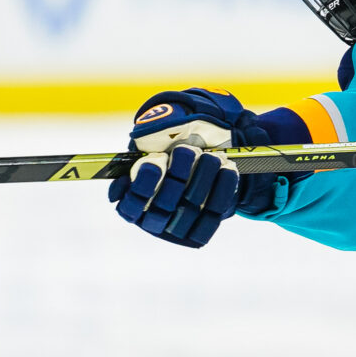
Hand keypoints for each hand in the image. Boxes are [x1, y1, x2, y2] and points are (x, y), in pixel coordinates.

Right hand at [108, 88, 284, 247]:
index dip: (141, 186)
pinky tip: (226, 169)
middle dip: (175, 178)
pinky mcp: (202, 228)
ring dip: (201, 181)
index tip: (154, 163)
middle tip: (185, 150)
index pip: (129, 206)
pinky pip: (212, 217)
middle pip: (161, 209)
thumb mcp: (162, 128)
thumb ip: (153, 128)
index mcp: (132, 199)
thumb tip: (149, 130)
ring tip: (210, 156)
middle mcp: (152, 218)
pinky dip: (221, 190)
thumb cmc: (176, 137)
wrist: (210, 147)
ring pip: (189, 212)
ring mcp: (178, 227)